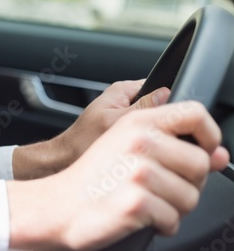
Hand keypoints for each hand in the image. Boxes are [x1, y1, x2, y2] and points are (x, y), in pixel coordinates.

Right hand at [7, 100, 228, 250]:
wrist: (57, 205)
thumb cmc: (92, 178)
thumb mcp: (125, 143)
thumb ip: (174, 142)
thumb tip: (219, 154)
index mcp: (137, 123)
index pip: (194, 113)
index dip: (208, 135)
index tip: (203, 151)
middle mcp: (139, 143)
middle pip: (201, 163)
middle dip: (188, 183)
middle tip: (160, 186)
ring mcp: (138, 173)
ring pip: (191, 197)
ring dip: (173, 208)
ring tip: (146, 201)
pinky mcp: (137, 202)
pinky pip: (174, 220)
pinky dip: (160, 226)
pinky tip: (140, 217)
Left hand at [13, 79, 167, 178]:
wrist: (65, 162)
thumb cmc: (81, 143)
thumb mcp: (112, 122)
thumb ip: (140, 107)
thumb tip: (167, 93)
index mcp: (124, 90)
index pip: (163, 88)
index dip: (177, 107)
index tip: (185, 125)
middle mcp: (127, 102)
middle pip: (164, 109)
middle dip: (171, 126)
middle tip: (169, 142)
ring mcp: (129, 119)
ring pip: (160, 127)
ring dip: (163, 140)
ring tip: (158, 151)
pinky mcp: (130, 137)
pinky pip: (152, 140)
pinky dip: (155, 150)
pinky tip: (152, 160)